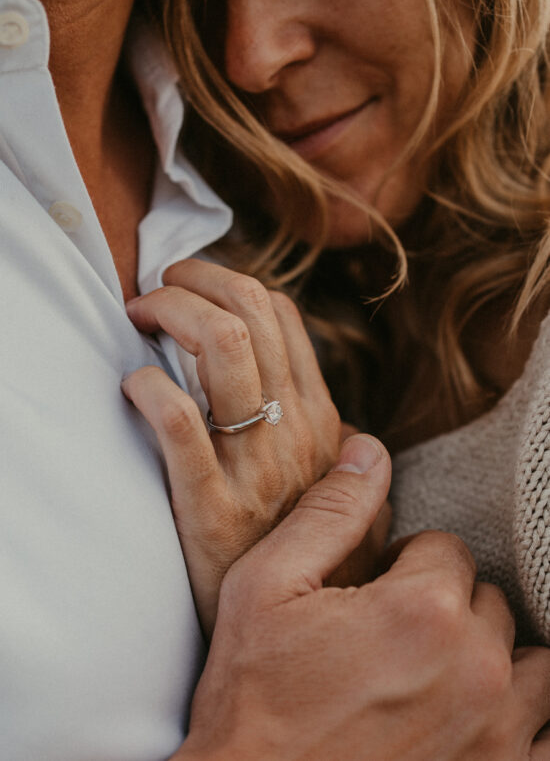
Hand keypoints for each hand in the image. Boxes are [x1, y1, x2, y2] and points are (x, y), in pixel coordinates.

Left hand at [122, 259, 340, 633]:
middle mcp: (295, 432)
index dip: (231, 282)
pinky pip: (179, 423)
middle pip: (249, 314)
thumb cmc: (300, 548)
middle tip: (160, 286)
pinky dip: (150, 389)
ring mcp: (255, 467)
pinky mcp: (211, 507)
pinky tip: (134, 386)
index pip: (281, 316)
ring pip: (221, 347)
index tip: (194, 285)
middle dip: (196, 279)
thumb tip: (323, 398)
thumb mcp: (332, 485)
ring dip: (174, 311)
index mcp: (319, 419)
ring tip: (143, 315)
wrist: (294, 632)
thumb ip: (323, 436)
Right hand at [172, 436, 549, 760]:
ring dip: (490, 659)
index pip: (448, 549)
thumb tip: (369, 451)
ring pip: (532, 664)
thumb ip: (331, 511)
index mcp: (421, 610)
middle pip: (489, 602)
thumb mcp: (268, 585)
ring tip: (436, 673)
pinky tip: (482, 717)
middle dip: (447, 606)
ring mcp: (497, 736)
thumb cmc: (253, 695)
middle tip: (395, 634)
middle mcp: (475, 671)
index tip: (375, 593)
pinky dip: (529, 720)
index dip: (406, 563)